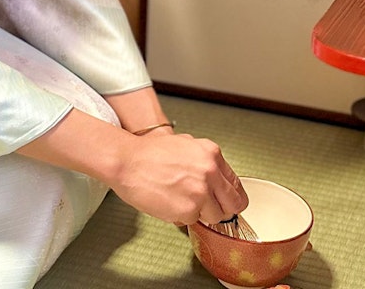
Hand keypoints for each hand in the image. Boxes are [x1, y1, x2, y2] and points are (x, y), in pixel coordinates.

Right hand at [109, 132, 248, 225]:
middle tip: (211, 210)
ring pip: (215, 216)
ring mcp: (201, 192)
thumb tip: (217, 178)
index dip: (231, 197)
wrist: (127, 161)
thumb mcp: (186, 145)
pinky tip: (170, 203)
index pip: (237, 185)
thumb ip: (205, 161)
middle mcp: (210, 172)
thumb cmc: (149, 153)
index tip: (226, 202)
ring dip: (201, 213)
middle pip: (234, 204)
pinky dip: (182, 216)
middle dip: (223, 209)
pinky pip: (193, 221)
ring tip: (181, 201)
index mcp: (212, 154)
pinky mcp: (188, 209)